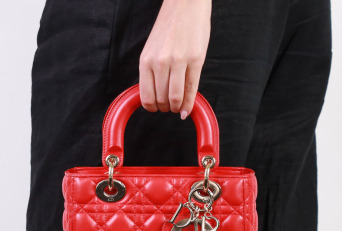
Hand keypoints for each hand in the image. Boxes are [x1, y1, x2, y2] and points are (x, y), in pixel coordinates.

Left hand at [139, 0, 211, 119]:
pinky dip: (188, 104)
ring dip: (177, 108)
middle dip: (166, 108)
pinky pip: (191, 89)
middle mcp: (160, 62)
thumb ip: (151, 72)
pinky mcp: (195, 60)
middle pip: (161, 100)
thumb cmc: (169, 28)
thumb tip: (154, 97)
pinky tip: (186, 110)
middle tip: (170, 107)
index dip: (152, 108)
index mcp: (146, 61)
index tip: (156, 109)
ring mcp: (178, 61)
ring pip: (175, 98)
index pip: (146, 97)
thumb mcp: (152, 50)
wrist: (185, 5)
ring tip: (178, 107)